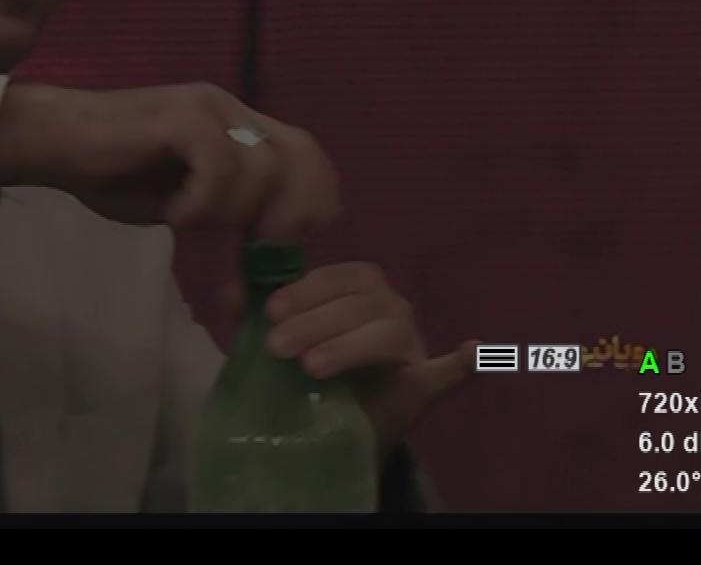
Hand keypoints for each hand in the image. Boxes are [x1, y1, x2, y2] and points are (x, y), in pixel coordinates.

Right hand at [0, 81, 340, 238]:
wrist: (52, 141)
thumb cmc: (108, 173)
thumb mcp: (182, 201)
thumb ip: (225, 209)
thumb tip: (265, 240)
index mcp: (235, 124)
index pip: (305, 152)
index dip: (314, 197)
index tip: (286, 240)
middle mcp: (229, 108)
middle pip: (301, 154)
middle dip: (291, 210)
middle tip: (255, 244)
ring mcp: (208, 107)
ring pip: (262, 169)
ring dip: (230, 212)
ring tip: (186, 222)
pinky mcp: (181, 117)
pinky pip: (219, 167)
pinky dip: (200, 203)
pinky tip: (171, 213)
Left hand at [227, 261, 473, 460]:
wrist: (340, 423)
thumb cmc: (313, 368)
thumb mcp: (282, 338)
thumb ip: (258, 314)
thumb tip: (230, 292)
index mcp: (358, 287)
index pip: (336, 276)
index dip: (304, 289)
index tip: (271, 312)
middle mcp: (391, 307)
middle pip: (359, 303)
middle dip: (314, 322)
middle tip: (279, 347)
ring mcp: (412, 344)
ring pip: (386, 332)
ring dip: (348, 346)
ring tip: (311, 367)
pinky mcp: (425, 384)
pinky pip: (447, 372)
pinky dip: (461, 364)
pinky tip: (470, 354)